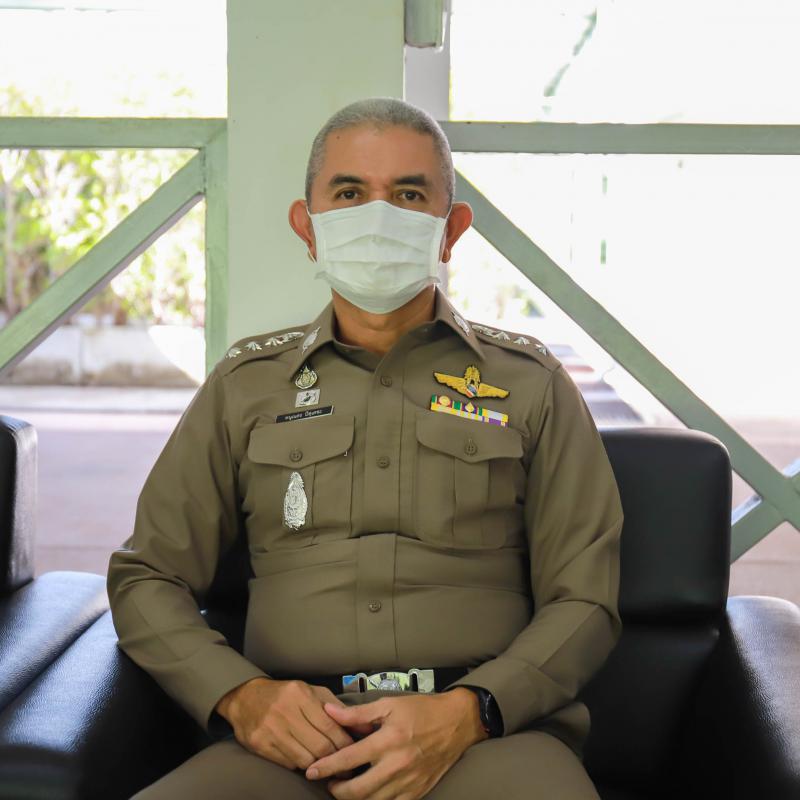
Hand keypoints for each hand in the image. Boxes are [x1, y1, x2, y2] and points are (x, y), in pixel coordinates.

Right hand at [215, 677, 372, 775]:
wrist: (246, 698)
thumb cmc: (286, 695)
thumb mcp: (312, 691)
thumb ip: (336, 708)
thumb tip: (362, 726)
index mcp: (301, 694)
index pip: (330, 725)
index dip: (345, 742)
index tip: (354, 751)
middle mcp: (285, 711)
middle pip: (319, 745)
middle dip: (336, 758)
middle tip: (344, 766)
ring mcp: (271, 730)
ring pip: (305, 759)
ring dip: (319, 765)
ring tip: (327, 765)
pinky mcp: (260, 745)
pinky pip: (289, 763)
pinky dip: (300, 765)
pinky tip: (305, 760)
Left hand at [305, 688, 487, 798]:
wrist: (457, 723)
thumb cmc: (421, 710)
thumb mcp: (389, 704)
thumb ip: (357, 713)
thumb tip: (329, 712)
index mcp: (388, 740)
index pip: (349, 758)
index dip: (326, 767)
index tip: (312, 770)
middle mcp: (397, 765)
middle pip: (358, 790)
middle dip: (337, 790)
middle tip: (328, 784)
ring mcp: (408, 782)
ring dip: (354, 799)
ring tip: (346, 789)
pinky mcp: (418, 792)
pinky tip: (369, 796)